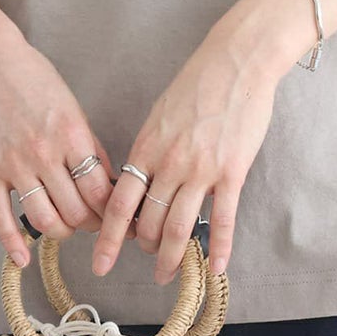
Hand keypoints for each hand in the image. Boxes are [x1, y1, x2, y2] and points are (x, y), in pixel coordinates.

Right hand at [0, 26, 132, 266]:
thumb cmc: (34, 77)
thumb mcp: (72, 106)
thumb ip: (89, 145)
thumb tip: (107, 181)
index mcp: (71, 135)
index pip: (100, 191)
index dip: (113, 211)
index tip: (118, 216)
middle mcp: (44, 153)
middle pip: (76, 210)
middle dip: (91, 223)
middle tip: (95, 222)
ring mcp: (14, 164)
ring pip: (44, 220)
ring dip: (61, 232)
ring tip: (68, 227)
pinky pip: (1, 217)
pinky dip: (13, 244)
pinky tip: (24, 259)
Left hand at [91, 30, 281, 284]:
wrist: (236, 61)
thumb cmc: (197, 82)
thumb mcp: (160, 114)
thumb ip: (150, 149)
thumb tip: (140, 181)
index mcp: (147, 147)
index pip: (120, 203)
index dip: (109, 238)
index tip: (100, 262)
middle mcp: (170, 163)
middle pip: (150, 221)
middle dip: (145, 247)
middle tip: (147, 258)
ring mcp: (202, 169)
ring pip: (181, 227)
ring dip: (172, 257)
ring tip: (166, 274)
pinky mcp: (233, 171)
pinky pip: (224, 218)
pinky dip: (219, 247)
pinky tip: (216, 268)